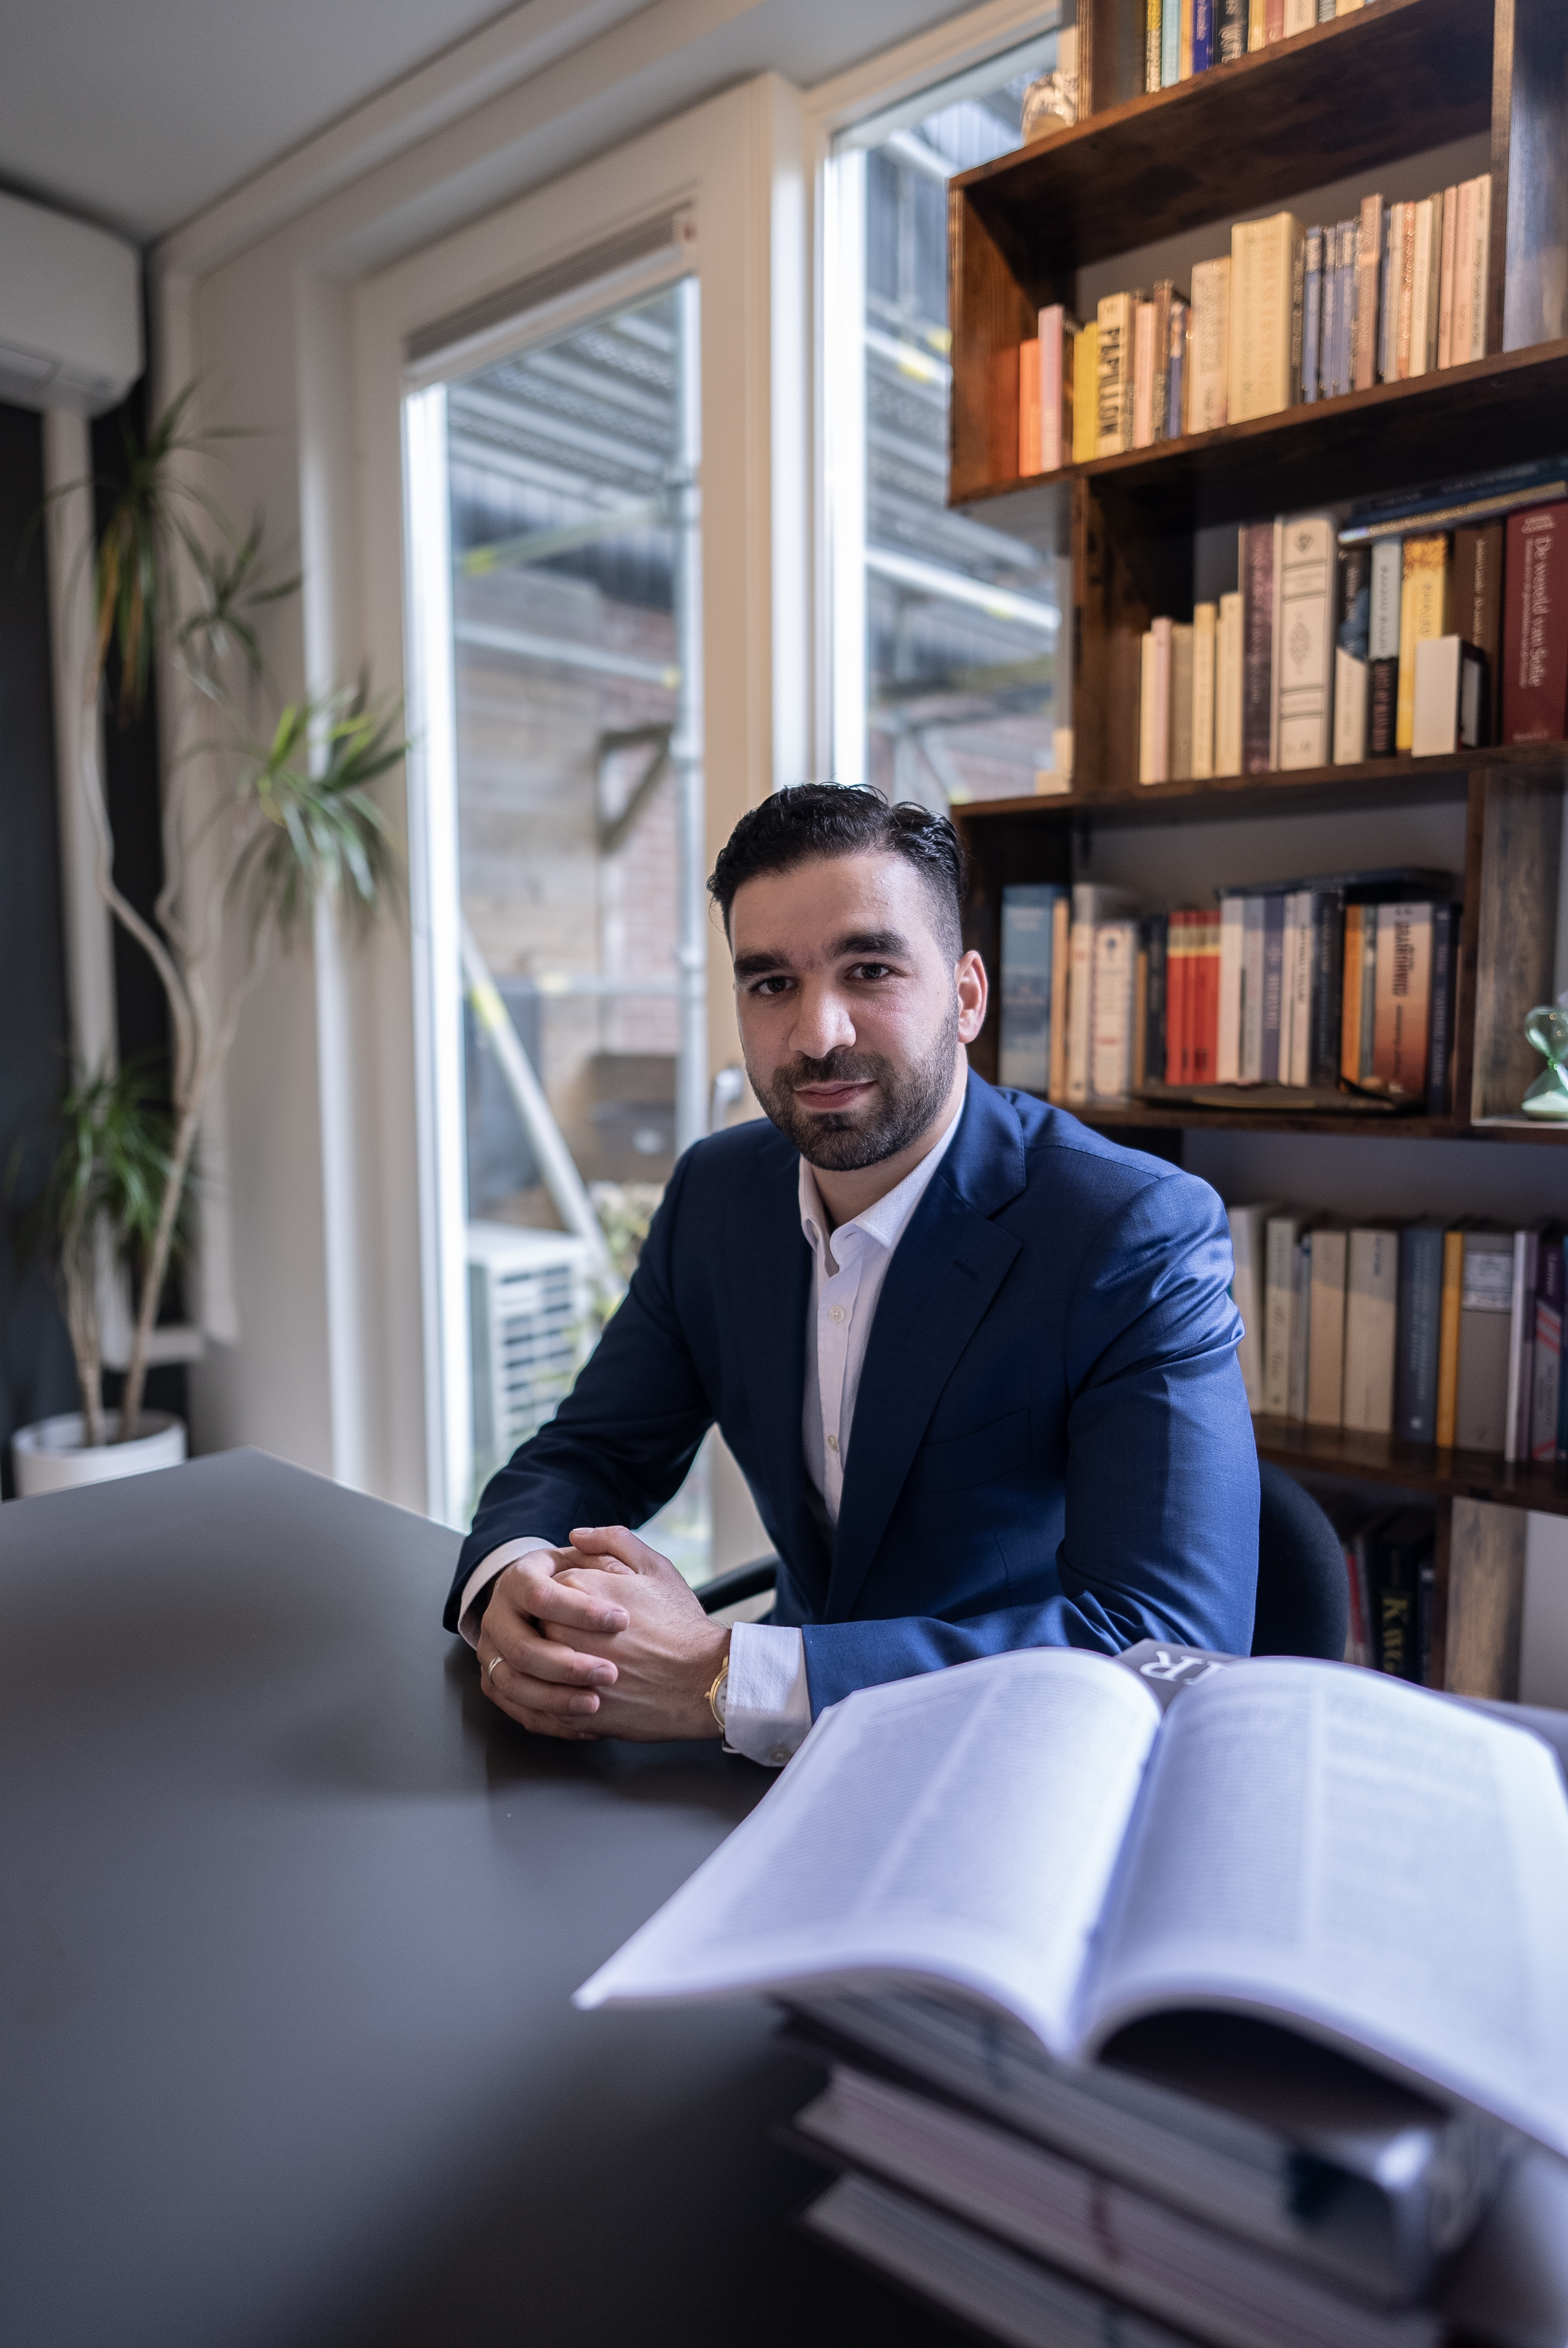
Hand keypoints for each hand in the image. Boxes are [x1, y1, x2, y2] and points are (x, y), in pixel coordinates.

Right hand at [477, 1546, 631, 1740]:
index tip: (622, 1620)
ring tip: (596, 1704)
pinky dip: (551, 1721)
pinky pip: (517, 1709)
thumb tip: (581, 1536)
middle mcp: (496, 1616)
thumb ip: (605, 1542)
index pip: (541, 1596)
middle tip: (610, 1673)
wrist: (551, 1607)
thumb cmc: (583, 1580)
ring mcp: (491, 1652)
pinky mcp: (496, 1683)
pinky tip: (586, 1724)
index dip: (580, 1610)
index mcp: (518, 1579)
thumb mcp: (596, 1556)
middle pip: (521, 1648)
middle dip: (567, 1665)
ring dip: (556, 1698)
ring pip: (513, 1684)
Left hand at [545, 1527, 729, 1741]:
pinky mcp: (572, 1709)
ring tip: (593, 1670)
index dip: (570, 1604)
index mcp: (576, 1589)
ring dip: (555, 1671)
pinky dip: (560, 1701)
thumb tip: (576, 1536)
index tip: (593, 1615)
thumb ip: (613, 1540)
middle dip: (561, 1636)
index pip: (546, 1592)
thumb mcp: (654, 1568)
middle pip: (537, 1629)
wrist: (703, 1681)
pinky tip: (588, 1695)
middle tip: (593, 1643)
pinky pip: (546, 1704)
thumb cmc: (680, 1625)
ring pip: (538, 1669)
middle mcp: (563, 1630)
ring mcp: (565, 1673)